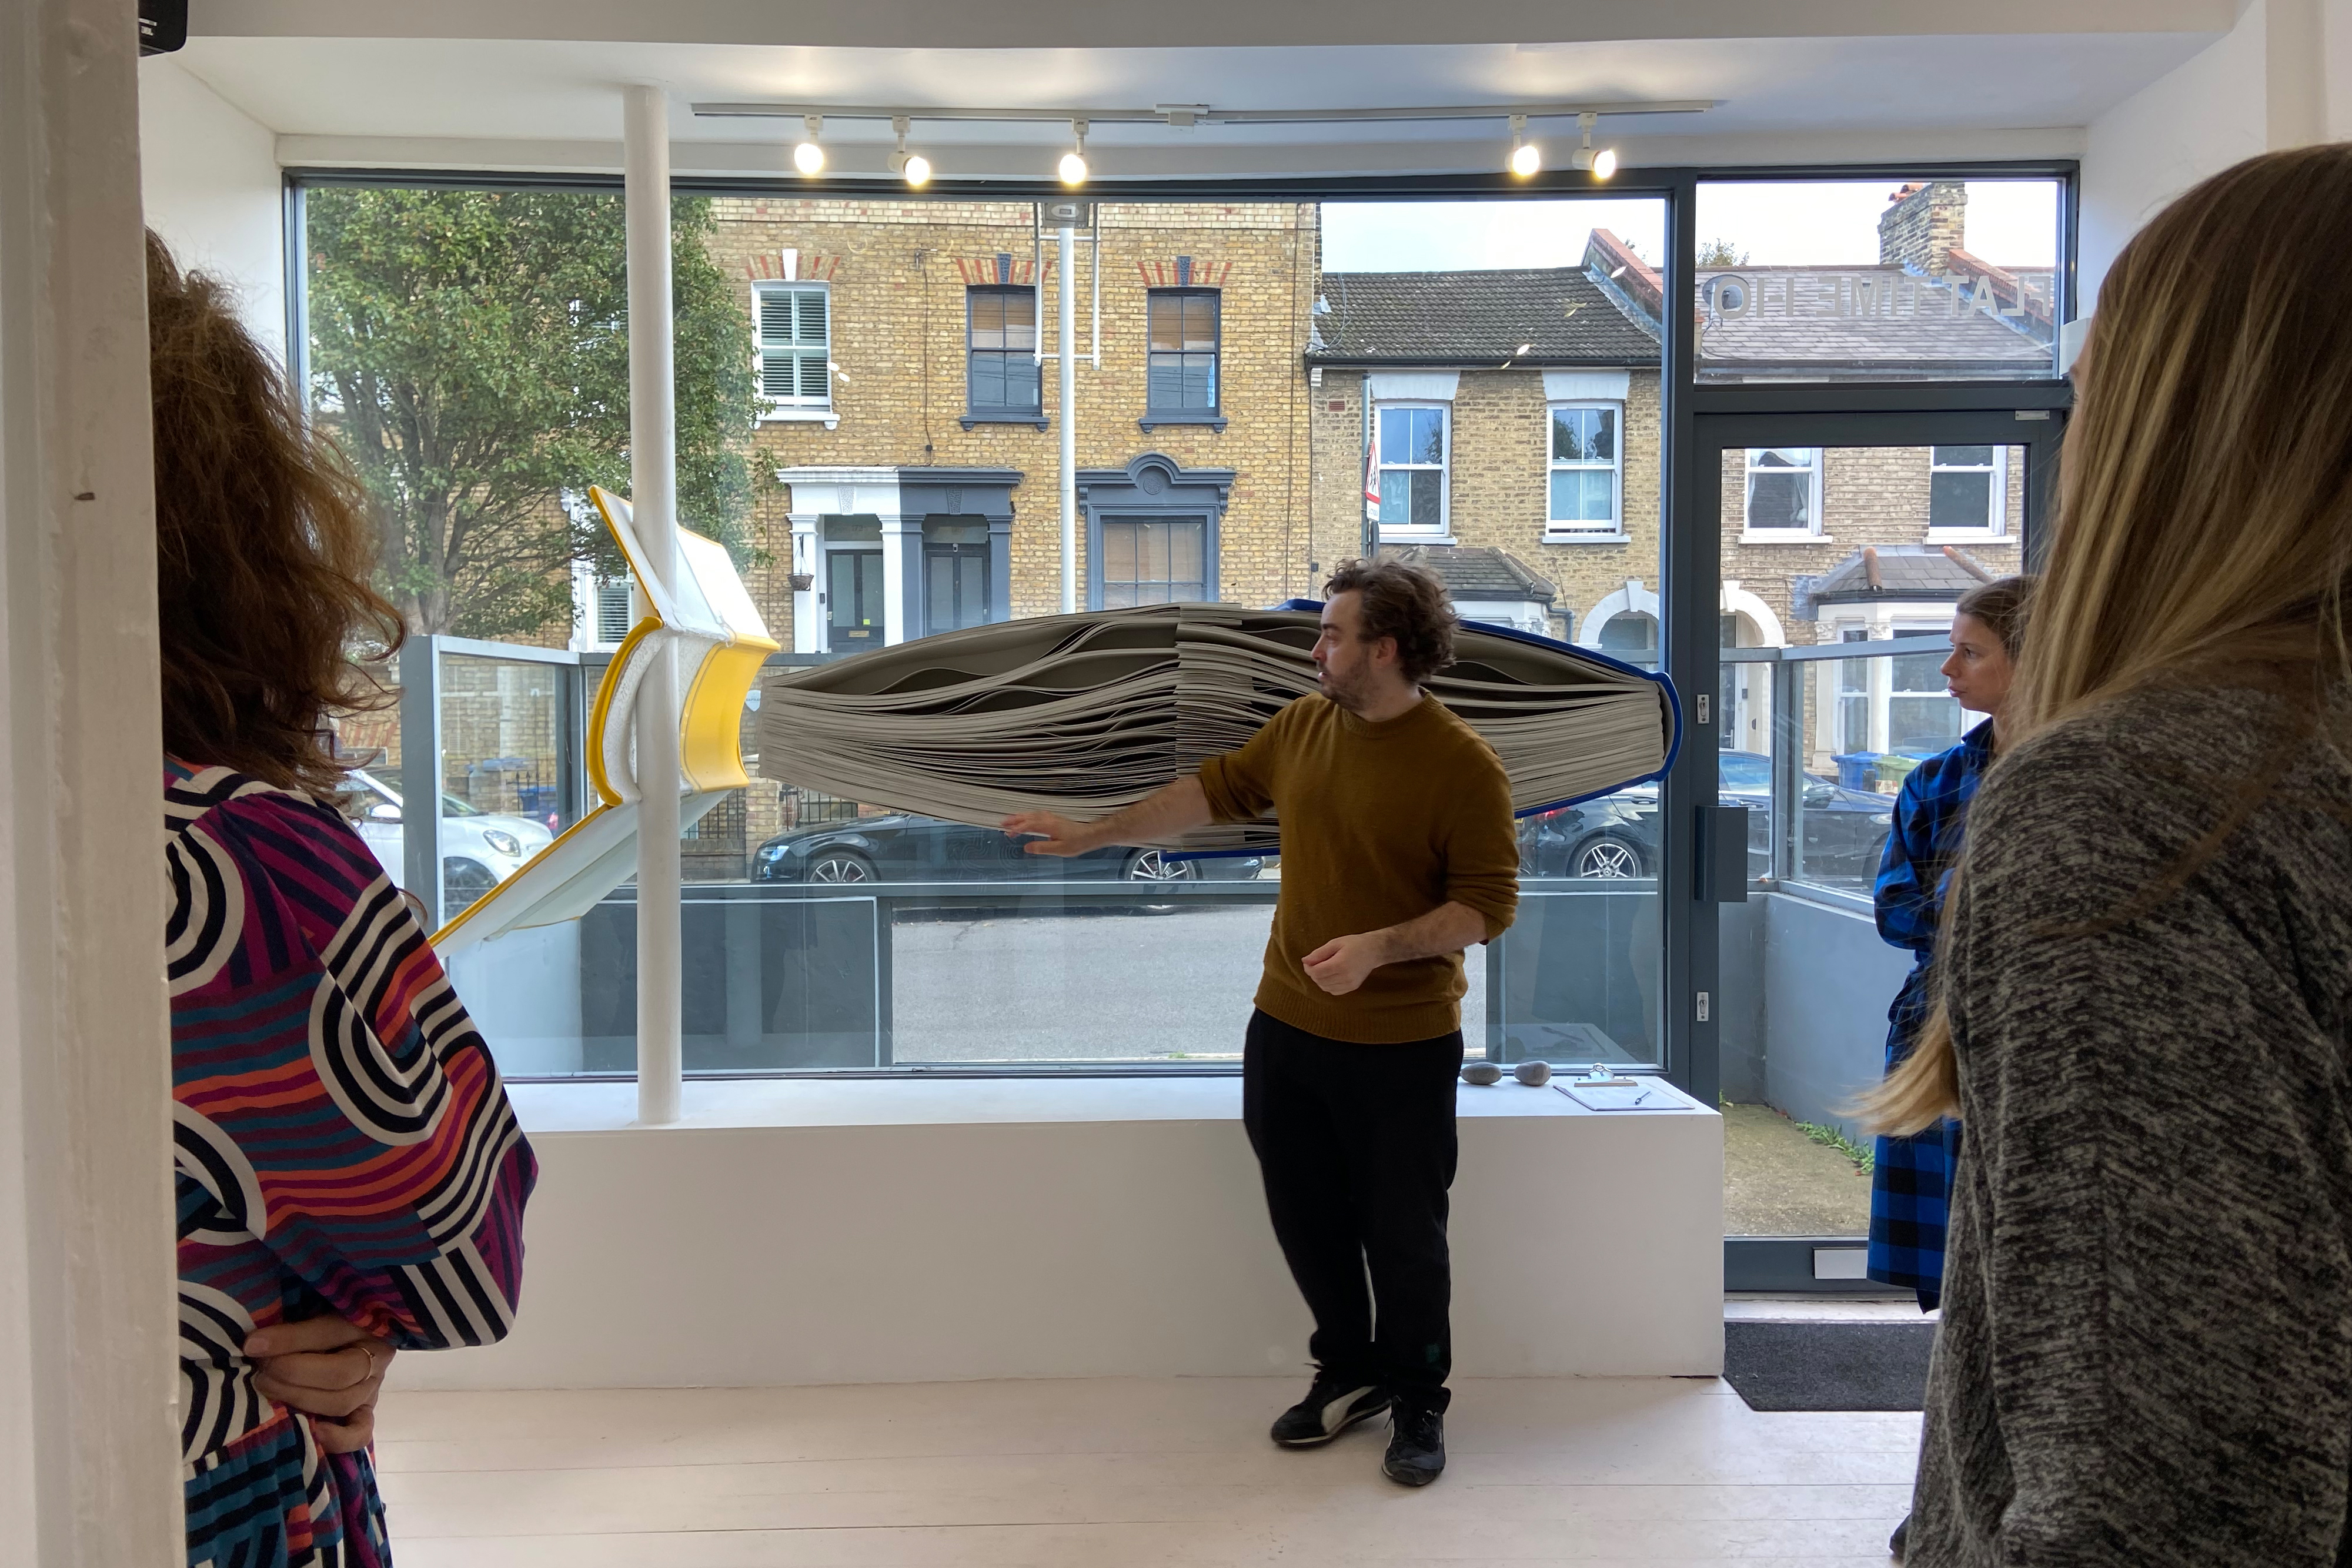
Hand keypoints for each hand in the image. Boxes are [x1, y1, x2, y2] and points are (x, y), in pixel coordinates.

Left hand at [244, 1315, 395, 1455]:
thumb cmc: (321, 1317)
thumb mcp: (312, 1312)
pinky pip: (360, 1432)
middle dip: (293, 1373)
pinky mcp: (364, 1413)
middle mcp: (375, 1359)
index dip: (290, 1340)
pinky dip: (339, 1438)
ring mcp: (371, 1389)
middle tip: (261, 1369)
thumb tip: (253, 1344)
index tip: (253, 1343)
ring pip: (342, 1402)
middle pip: (340, 1373)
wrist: (343, 1339)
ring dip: (300, 1398)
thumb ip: (291, 1326)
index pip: (330, 1332)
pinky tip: (315, 1432)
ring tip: (268, 1389)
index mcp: (367, 1325)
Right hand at [1001, 810, 1096, 857]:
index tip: (1008, 833)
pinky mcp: (1054, 819)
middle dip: (1014, 820)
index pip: (1028, 825)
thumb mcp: (1059, 849)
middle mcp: (1048, 819)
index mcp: (1048, 825)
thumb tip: (1027, 847)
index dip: (1017, 829)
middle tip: (1002, 823)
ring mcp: (1051, 817)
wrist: (1090, 835)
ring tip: (1010, 820)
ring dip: (1020, 817)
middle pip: (1028, 817)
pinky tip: (1027, 818)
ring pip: (1032, 815)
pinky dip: (1028, 816)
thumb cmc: (1076, 843)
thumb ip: (1042, 847)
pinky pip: (1037, 815)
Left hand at [1302, 932, 1388, 995]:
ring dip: (1319, 979)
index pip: (1316, 972)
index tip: (1308, 962)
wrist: (1373, 951)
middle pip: (1319, 981)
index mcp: (1340, 963)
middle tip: (1314, 964)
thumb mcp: (1335, 943)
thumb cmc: (1354, 944)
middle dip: (1313, 973)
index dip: (1308, 968)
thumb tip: (1304, 961)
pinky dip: (1327, 985)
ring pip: (1325, 987)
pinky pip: (1333, 991)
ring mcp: (1350, 984)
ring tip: (1323, 968)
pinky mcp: (1352, 987)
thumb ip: (1319, 953)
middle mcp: (1345, 976)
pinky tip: (1330, 976)